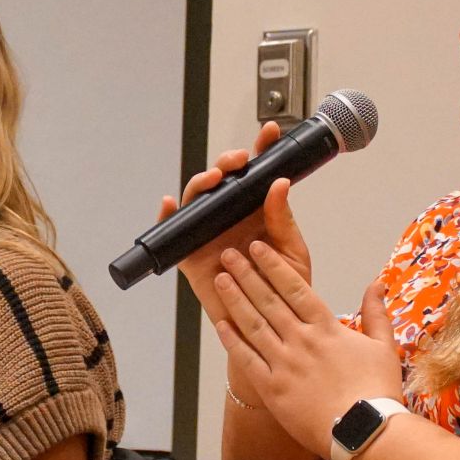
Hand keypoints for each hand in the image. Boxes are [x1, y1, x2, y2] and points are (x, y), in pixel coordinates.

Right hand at [159, 123, 313, 327]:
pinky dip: (167, 215)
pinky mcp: (190, 254)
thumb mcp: (291, 252)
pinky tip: (169, 203)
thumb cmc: (284, 291)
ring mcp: (208, 233)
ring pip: (198, 200)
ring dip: (201, 183)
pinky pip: (173, 232)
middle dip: (227, 163)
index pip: (257, 174)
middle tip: (238, 160)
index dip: (261, 150)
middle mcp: (230, 217)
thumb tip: (279, 183)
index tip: (270, 132)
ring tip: (212, 178)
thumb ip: (283, 219)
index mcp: (258, 212)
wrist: (270, 327)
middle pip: (222, 181)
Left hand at [210, 241, 404, 459]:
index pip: (295, 288)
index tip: (258, 249)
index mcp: (327, 328)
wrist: (365, 432)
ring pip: (253, 325)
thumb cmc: (377, 393)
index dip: (273, 266)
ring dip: (235, 300)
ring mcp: (285, 364)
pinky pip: (247, 360)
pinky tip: (221, 324)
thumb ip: (376, 313)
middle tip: (228, 255)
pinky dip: (232, 341)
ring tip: (220, 280)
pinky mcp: (273, 389)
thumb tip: (376, 284)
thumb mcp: (384, 347)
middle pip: (268, 300)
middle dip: (246, 274)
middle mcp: (302, 341)